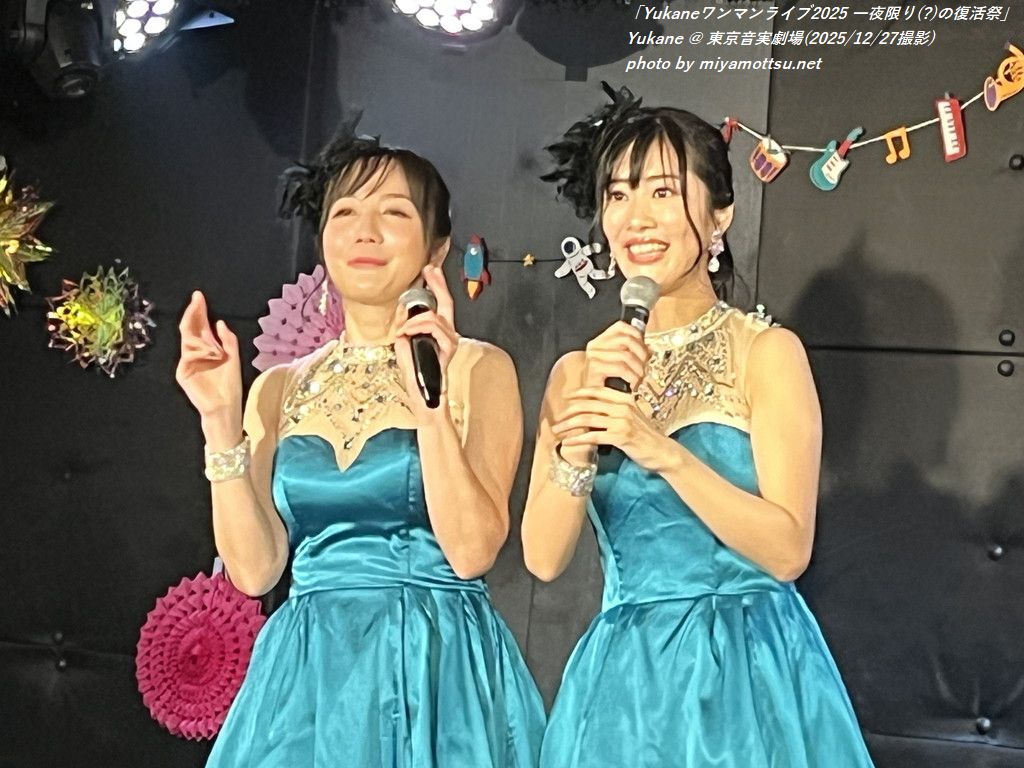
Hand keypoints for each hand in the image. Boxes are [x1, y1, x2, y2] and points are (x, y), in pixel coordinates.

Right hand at [175, 291, 242, 424]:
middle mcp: (195, 353)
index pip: (199, 325)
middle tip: (197, 300)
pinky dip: (201, 352)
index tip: (199, 296)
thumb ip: (228, 340)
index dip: (198, 310)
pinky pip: (188, 355)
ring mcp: (187, 362)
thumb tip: (219, 322)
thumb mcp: (233, 357)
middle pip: (189, 328)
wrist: (225, 406)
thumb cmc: (230, 384)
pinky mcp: (183, 373)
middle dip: (193, 313)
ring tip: (218, 351)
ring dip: (204, 341)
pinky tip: (213, 356)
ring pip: (188, 340)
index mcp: (207, 348)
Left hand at [394, 265, 458, 420]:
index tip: (429, 271)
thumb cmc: (417, 381)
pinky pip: (436, 328)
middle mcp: (447, 335)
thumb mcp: (404, 352)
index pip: (439, 306)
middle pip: (446, 303)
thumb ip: (404, 336)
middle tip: (429, 270)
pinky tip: (407, 332)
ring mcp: (449, 341)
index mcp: (437, 334)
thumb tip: (402, 322)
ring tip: (403, 329)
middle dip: (438, 284)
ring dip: (415, 319)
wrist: (426, 401)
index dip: (436, 286)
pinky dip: (419, 327)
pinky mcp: (448, 349)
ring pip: (435, 316)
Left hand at [551, 387, 668, 470]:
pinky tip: (568, 442)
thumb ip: (616, 411)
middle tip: (557, 419)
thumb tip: (595, 410)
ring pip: (587, 419)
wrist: (663, 452)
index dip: (579, 394)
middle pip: (588, 404)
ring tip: (557, 431)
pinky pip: (593, 435)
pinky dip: (577, 439)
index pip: (597, 391)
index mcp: (625, 399)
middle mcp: (623, 407)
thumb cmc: (646, 437)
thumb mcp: (633, 418)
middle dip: (568, 411)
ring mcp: (622, 421)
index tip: (565, 399)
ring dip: (569, 425)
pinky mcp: (620, 436)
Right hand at [581, 321, 649, 390]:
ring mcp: (593, 356)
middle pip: (627, 339)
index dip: (639, 337)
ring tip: (642, 379)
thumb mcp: (617, 364)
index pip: (622, 327)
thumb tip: (650, 349)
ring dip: (639, 368)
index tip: (647, 352)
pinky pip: (621, 368)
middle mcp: (595, 345)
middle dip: (643, 355)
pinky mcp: (594, 368)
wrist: (588, 400)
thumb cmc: (604, 385)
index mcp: (601, 340)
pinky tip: (634, 385)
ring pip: (626, 354)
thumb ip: (630, 352)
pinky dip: (632, 377)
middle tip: (648, 369)